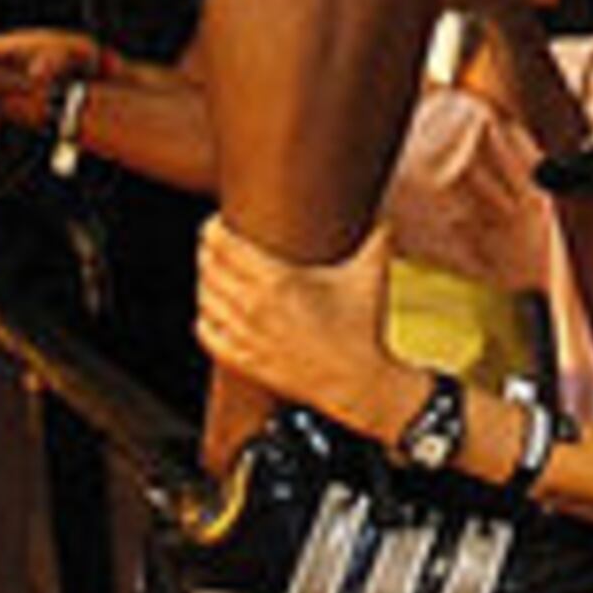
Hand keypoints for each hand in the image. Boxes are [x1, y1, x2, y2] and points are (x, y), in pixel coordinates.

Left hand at [199, 220, 415, 449]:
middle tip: (214, 244)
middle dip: (207, 252)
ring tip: (213, 273)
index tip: (217, 223)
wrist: (358, 380)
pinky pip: (206, 334)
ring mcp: (246, 336)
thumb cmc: (362, 326)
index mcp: (278, 279)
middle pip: (209, 269)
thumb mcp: (370, 273)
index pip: (225, 246)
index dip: (214, 230)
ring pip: (205, 299)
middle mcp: (254, 306)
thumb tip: (387, 213)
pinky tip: (212, 310)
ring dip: (204, 282)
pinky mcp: (244, 361)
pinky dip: (204, 318)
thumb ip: (379, 235)